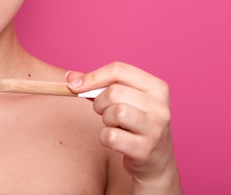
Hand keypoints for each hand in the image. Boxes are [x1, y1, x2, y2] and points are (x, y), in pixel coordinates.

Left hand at [67, 62, 180, 191]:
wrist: (155, 160)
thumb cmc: (134, 123)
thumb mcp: (122, 99)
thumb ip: (97, 85)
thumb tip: (70, 76)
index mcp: (156, 87)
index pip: (119, 70)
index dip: (93, 76)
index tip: (74, 86)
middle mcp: (160, 106)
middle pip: (114, 92)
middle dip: (99, 102)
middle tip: (103, 112)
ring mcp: (155, 129)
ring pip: (115, 112)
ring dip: (105, 119)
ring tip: (113, 125)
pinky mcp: (146, 149)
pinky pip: (111, 136)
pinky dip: (104, 137)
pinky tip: (114, 140)